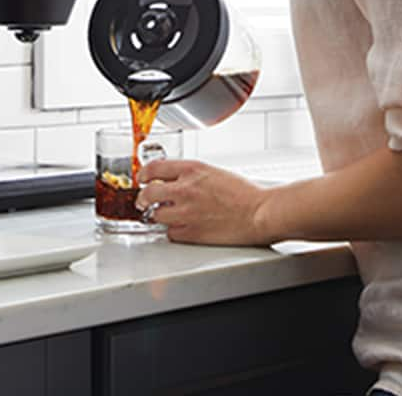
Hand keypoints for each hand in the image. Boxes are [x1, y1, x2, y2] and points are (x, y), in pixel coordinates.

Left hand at [135, 159, 272, 246]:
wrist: (259, 212)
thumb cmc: (244, 193)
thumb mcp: (212, 172)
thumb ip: (189, 175)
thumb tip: (172, 180)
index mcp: (192, 170)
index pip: (154, 168)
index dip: (144, 174)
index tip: (143, 178)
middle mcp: (185, 189)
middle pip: (147, 192)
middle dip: (142, 197)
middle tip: (143, 200)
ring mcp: (186, 212)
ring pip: (156, 215)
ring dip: (159, 215)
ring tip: (167, 215)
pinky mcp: (191, 233)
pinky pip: (170, 233)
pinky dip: (173, 231)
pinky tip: (182, 227)